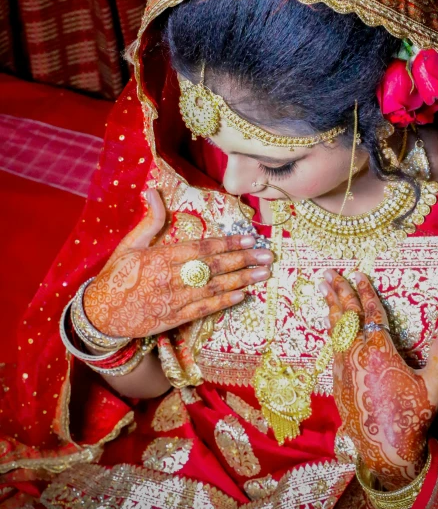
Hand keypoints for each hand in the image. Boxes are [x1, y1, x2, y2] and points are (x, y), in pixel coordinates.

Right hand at [84, 189, 272, 338]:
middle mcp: (170, 278)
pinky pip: (204, 310)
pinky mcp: (174, 318)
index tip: (250, 239)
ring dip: (241, 280)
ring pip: (214, 289)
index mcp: (160, 257)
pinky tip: (242, 295)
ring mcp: (173, 300)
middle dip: (244, 260)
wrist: (99, 314)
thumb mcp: (129, 244)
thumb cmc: (116, 275)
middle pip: (214, 267)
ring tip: (262, 274)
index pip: (202, 248)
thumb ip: (150, 220)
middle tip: (267, 256)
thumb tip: (152, 190)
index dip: (228, 243)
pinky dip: (224, 303)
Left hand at [322, 269, 437, 488]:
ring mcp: (343, 366)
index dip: (364, 291)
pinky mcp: (337, 378)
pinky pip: (332, 345)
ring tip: (322, 287)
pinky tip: (330, 323)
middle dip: (338, 291)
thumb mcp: (434, 383)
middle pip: (346, 315)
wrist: (385, 448)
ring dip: (330, 305)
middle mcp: (356, 353)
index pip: (370, 312)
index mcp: (379, 350)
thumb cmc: (412, 415)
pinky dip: (331, 329)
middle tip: (329, 272)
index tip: (358, 273)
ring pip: (335, 328)